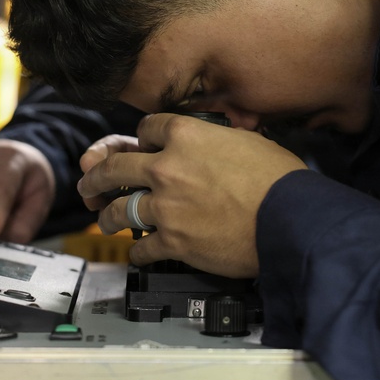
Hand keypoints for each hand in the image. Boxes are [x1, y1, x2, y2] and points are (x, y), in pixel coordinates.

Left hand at [77, 113, 306, 277]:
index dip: (141, 136)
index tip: (139, 145)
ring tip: (103, 219)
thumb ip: (219, 140)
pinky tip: (138, 252)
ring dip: (106, 215)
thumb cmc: (279, 180)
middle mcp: (168, 167)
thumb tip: (213, 144)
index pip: (147, 127)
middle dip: (97, 173)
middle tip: (89, 180)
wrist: (290, 219)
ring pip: (118, 208)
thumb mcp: (249, 140)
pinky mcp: (173, 241)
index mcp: (187, 135)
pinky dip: (137, 252)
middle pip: (115, 166)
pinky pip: (141, 248)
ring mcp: (166, 206)